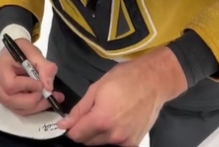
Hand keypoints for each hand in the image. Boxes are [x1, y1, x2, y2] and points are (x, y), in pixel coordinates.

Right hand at [0, 38, 64, 115]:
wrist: (14, 56)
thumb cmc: (22, 52)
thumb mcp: (34, 53)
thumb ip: (45, 67)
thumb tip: (48, 87)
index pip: (11, 85)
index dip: (28, 87)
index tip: (41, 84)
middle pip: (13, 100)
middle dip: (35, 100)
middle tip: (51, 94)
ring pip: (18, 108)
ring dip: (37, 106)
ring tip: (52, 98)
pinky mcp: (4, 102)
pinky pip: (19, 110)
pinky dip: (34, 108)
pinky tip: (44, 100)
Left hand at [57, 47, 187, 145]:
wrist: (154, 81)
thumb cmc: (125, 79)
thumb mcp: (96, 89)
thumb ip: (79, 110)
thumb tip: (64, 124)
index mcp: (101, 120)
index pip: (76, 136)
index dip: (70, 128)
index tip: (72, 121)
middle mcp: (113, 135)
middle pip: (88, 142)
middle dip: (85, 130)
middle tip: (92, 114)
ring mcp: (125, 141)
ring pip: (101, 144)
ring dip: (98, 134)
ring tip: (107, 115)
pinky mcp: (135, 142)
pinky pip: (116, 144)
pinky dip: (112, 136)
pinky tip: (117, 122)